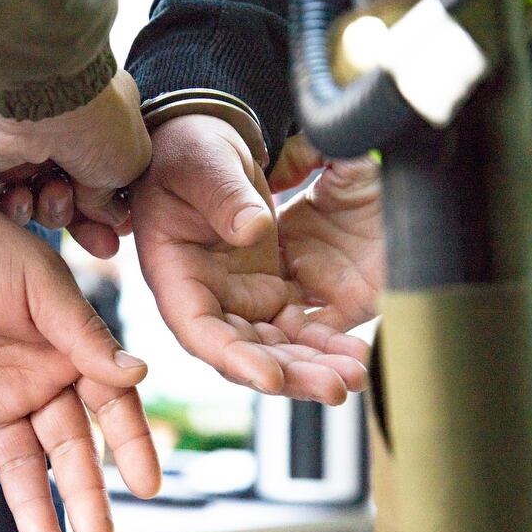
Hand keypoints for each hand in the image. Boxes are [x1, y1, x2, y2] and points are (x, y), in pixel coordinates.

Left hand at [0, 69, 150, 251]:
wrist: (40, 100)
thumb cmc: (95, 121)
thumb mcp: (129, 163)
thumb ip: (117, 196)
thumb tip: (110, 215)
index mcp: (101, 128)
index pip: (105, 181)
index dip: (110, 212)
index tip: (117, 232)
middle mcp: (64, 140)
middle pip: (75, 200)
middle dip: (87, 225)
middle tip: (102, 246)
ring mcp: (28, 151)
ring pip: (44, 205)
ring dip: (54, 209)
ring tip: (54, 191)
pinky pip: (8, 204)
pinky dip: (18, 206)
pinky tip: (24, 192)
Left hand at [0, 167, 160, 531]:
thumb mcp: (41, 286)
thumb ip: (84, 334)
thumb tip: (138, 373)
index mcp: (67, 350)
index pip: (108, 406)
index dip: (129, 444)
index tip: (148, 484)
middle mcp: (34, 379)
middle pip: (65, 445)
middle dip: (83, 492)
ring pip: (15, 460)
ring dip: (28, 502)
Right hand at [131, 115, 367, 403]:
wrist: (207, 145)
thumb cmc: (191, 152)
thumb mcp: (202, 164)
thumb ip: (223, 195)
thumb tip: (254, 230)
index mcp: (175, 275)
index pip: (199, 330)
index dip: (234, 358)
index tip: (271, 376)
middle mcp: (205, 299)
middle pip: (244, 353)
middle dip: (290, 375)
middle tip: (335, 386)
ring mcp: (239, 300)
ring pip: (275, 349)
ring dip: (313, 367)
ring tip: (355, 375)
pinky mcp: (269, 292)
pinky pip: (298, 328)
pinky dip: (325, 343)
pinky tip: (355, 352)